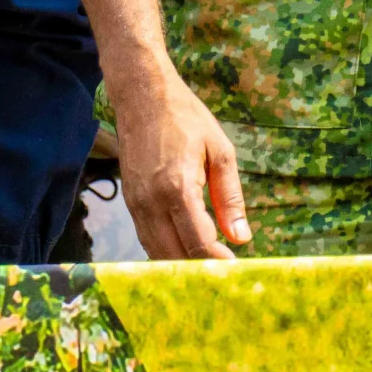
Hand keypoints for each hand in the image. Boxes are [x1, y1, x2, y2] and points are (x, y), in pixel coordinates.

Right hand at [116, 67, 250, 258]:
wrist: (142, 97)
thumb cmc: (186, 118)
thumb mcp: (220, 150)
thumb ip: (230, 197)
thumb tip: (242, 237)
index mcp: (177, 187)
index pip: (197, 242)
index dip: (217, 262)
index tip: (236, 270)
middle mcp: (151, 201)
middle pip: (175, 255)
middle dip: (200, 270)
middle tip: (224, 275)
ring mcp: (136, 204)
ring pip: (157, 253)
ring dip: (181, 265)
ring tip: (208, 268)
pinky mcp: (130, 202)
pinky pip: (147, 239)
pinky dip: (165, 252)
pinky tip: (185, 252)